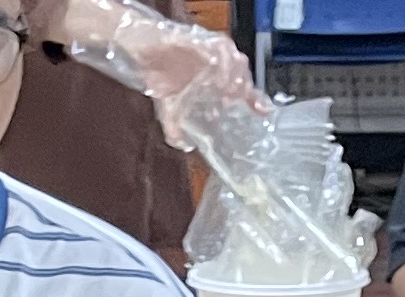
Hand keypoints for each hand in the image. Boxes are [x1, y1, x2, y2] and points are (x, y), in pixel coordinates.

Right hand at [33, 0, 260, 144]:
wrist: (140, 50)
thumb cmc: (158, 73)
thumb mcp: (168, 107)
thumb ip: (175, 128)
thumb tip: (182, 147)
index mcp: (216, 79)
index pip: (243, 88)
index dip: (256, 99)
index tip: (263, 112)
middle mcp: (218, 64)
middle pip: (244, 71)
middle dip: (245, 88)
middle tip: (234, 104)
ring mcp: (209, 51)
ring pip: (236, 58)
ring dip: (236, 75)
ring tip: (228, 93)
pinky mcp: (198, 40)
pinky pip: (217, 48)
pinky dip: (221, 62)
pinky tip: (217, 77)